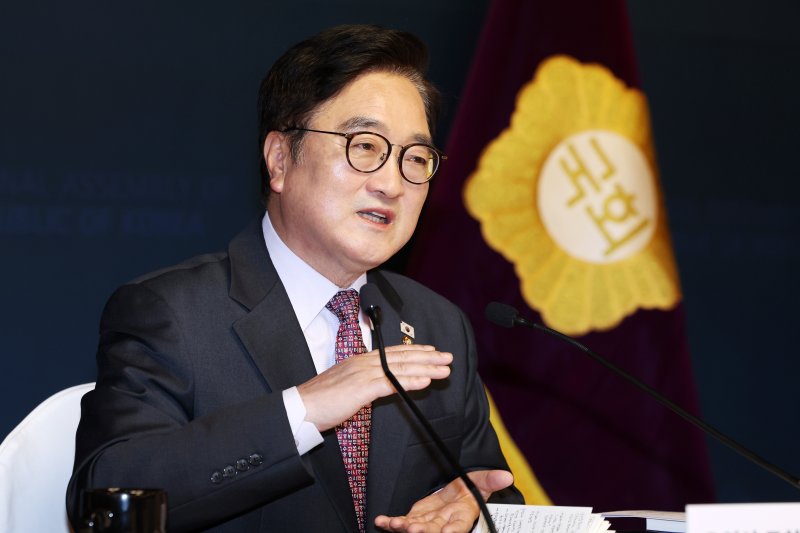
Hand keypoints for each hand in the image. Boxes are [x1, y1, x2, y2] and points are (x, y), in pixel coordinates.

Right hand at [297, 344, 451, 431]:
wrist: (301, 408)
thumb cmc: (321, 401)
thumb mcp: (347, 387)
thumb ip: (365, 383)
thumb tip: (380, 385)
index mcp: (360, 361)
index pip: (393, 352)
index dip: (415, 350)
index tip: (432, 350)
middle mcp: (364, 363)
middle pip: (402, 357)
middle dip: (428, 357)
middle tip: (448, 357)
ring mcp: (363, 374)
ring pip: (401, 368)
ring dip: (426, 368)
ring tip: (444, 369)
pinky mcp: (362, 388)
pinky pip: (391, 383)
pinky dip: (411, 381)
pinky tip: (425, 381)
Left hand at [374, 470, 513, 532]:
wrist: (457, 497)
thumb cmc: (469, 492)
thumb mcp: (480, 483)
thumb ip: (490, 480)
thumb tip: (507, 475)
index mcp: (461, 517)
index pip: (458, 527)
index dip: (452, 531)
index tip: (447, 532)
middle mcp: (443, 524)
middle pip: (433, 530)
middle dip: (422, 531)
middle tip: (412, 529)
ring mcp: (427, 523)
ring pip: (415, 528)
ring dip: (404, 527)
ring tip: (394, 524)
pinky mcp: (414, 519)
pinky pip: (401, 522)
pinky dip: (389, 523)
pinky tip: (380, 521)